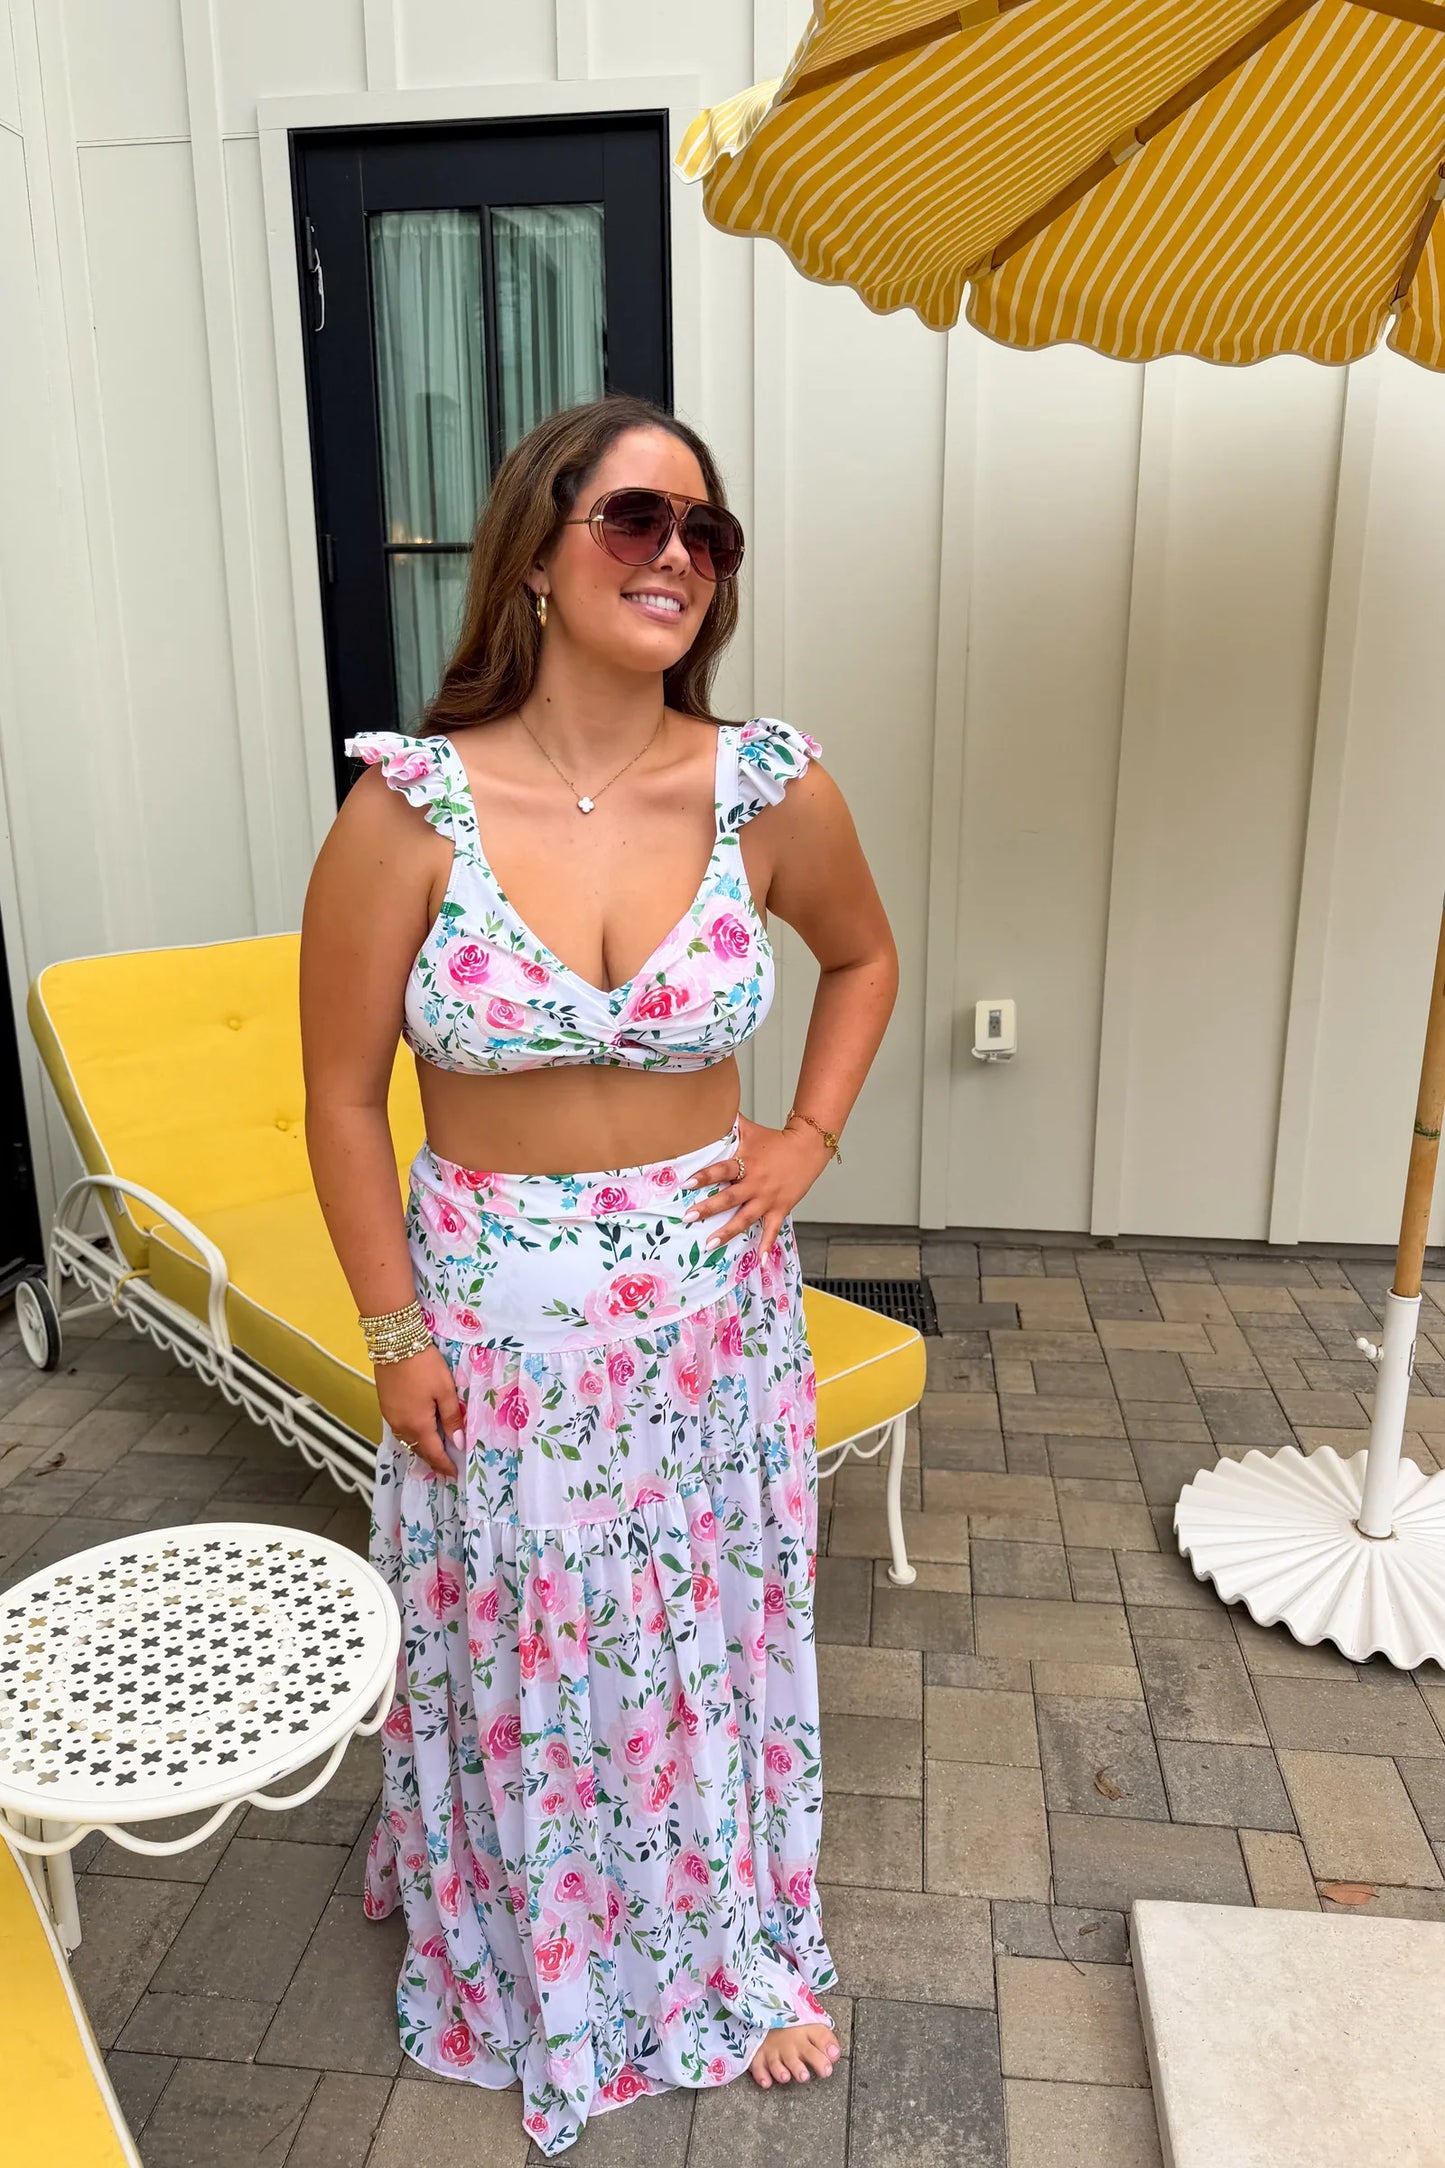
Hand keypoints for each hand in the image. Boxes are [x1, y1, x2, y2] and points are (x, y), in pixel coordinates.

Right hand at [375, 1343, 464, 1477]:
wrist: (395, 1343)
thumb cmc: (424, 1364)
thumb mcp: (445, 1390)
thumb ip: (452, 1418)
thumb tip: (458, 1442)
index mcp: (417, 1424)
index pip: (433, 1453)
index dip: (444, 1465)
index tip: (453, 1474)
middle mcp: (400, 1425)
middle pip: (418, 1450)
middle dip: (432, 1461)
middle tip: (445, 1469)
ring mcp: (390, 1416)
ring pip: (407, 1441)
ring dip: (421, 1449)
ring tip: (434, 1454)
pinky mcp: (385, 1406)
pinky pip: (399, 1430)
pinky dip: (411, 1437)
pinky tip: (418, 1434)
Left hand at [683, 1113, 831, 1257]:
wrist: (808, 1147)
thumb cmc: (775, 1140)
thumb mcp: (750, 1130)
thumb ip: (729, 1123)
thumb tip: (709, 1107)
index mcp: (746, 1163)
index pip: (722, 1170)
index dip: (704, 1176)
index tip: (686, 1184)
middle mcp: (755, 1183)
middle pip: (729, 1197)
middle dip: (708, 1208)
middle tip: (688, 1217)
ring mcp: (768, 1198)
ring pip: (745, 1218)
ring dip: (727, 1232)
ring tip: (709, 1245)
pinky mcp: (780, 1208)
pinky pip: (772, 1230)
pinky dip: (766, 1246)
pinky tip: (760, 1262)